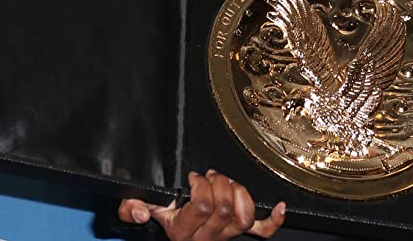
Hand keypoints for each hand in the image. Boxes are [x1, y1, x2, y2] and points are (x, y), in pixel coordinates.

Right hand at [118, 170, 286, 240]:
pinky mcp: (239, 233)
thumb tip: (141, 210)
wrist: (172, 233)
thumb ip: (132, 207)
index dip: (201, 186)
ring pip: (243, 215)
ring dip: (237, 192)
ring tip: (225, 183)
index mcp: (183, 230)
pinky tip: (280, 207)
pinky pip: (261, 231)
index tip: (194, 178)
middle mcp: (207, 237)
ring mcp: (225, 236)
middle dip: (218, 184)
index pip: (203, 206)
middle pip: (225, 207)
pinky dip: (273, 220)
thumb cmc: (160, 216)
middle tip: (210, 176)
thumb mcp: (139, 209)